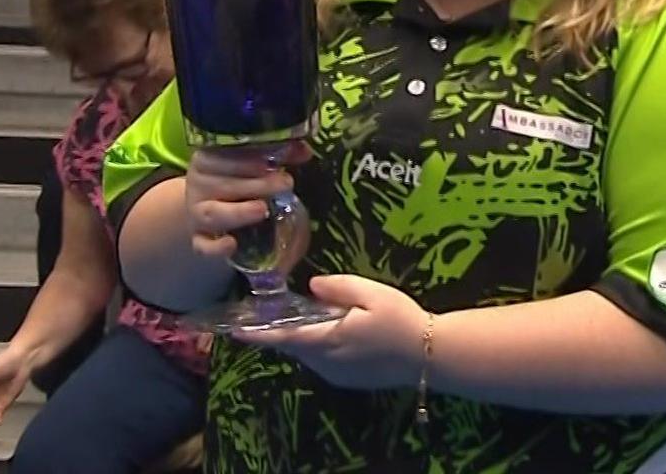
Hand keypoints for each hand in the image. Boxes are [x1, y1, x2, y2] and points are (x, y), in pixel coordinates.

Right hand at [185, 142, 307, 260]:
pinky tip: (231, 244)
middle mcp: (199, 185)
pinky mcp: (198, 239)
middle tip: (285, 184)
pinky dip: (215, 248)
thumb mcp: (250, 166)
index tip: (271, 163)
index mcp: (208, 160)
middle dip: (255, 185)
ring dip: (238, 212)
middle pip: (222, 185)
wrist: (207, 208)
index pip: (222, 156)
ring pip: (212, 214)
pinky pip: (202, 246)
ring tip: (262, 210)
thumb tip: (304, 150)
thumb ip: (276, 156)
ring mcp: (196, 214)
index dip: (247, 159)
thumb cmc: (233, 181)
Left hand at [233, 275, 428, 390]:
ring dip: (302, 337)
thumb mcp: (372, 293)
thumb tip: (312, 285)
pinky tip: (332, 329)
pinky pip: (323, 360)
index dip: (257, 333)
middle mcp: (326, 362)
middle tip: (271, 310)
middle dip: (280, 330)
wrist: (431, 356)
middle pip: (294, 346)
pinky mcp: (349, 379)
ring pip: (308, 354)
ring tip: (303, 315)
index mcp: (327, 340)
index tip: (234, 330)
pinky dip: (317, 345)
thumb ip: (339, 287)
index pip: (283, 338)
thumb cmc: (401, 320)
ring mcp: (338, 374)